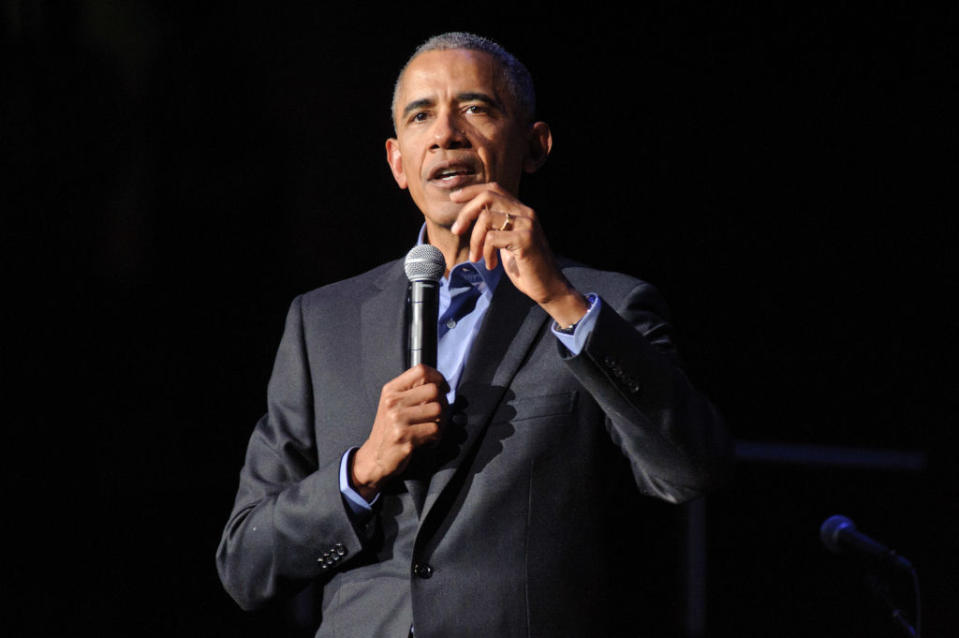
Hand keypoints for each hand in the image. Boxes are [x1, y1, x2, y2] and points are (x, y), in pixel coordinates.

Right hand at [351, 365, 447, 500]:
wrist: (375, 457)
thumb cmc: (389, 429)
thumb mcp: (393, 404)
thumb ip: (411, 391)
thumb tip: (439, 383)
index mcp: (390, 390)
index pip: (420, 370)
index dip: (437, 377)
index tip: (442, 387)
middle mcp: (392, 403)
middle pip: (434, 390)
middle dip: (442, 402)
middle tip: (438, 412)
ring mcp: (398, 420)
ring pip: (438, 410)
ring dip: (441, 420)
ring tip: (432, 426)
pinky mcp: (405, 437)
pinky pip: (435, 429)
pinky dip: (436, 436)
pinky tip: (427, 439)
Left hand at [449, 182, 588, 326]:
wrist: (549, 287)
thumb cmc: (526, 267)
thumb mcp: (508, 242)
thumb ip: (497, 227)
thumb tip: (472, 217)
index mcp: (522, 211)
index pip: (494, 189)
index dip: (472, 190)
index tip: (454, 198)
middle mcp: (526, 213)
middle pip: (487, 197)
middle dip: (466, 212)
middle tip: (456, 231)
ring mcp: (527, 225)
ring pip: (486, 218)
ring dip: (474, 240)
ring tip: (476, 257)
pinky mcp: (525, 239)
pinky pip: (492, 238)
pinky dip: (486, 252)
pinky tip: (490, 265)